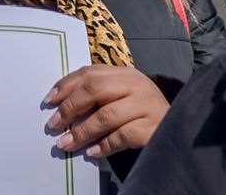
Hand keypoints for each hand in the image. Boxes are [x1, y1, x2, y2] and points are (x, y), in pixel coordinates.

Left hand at [42, 64, 169, 158]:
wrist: (178, 128)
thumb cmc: (140, 112)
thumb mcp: (121, 96)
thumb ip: (98, 95)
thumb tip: (59, 107)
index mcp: (125, 73)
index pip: (90, 73)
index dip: (66, 85)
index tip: (48, 101)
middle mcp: (137, 84)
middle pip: (95, 89)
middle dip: (70, 107)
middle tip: (53, 124)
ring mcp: (147, 104)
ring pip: (107, 115)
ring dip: (82, 132)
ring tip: (65, 144)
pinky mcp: (153, 126)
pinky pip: (122, 136)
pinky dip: (103, 145)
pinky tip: (91, 153)